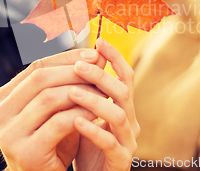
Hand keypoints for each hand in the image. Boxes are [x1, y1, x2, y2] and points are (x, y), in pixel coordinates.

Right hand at [0, 48, 106, 170]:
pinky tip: (97, 112)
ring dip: (80, 91)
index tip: (93, 54)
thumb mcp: (58, 108)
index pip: (36, 67)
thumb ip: (70, 81)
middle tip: (100, 69)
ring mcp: (8, 134)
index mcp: (1, 99)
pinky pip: (59, 123)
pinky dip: (81, 113)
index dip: (66, 58)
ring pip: (49, 98)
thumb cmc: (53, 142)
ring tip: (102, 90)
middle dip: (74, 71)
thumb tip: (98, 53)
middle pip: (40, 79)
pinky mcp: (26, 152)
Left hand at [72, 38, 139, 170]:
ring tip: (72, 92)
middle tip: (79, 65)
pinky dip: (93, 130)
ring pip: (118, 115)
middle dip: (101, 75)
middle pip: (123, 91)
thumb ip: (83, 92)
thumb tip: (69, 60)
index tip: (99, 40)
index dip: (115, 58)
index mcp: (123, 108)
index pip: (125, 77)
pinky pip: (110, 143)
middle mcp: (130, 122)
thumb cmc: (86, 146)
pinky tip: (75, 122)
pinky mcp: (120, 161)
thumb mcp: (84, 114)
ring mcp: (127, 142)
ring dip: (95, 100)